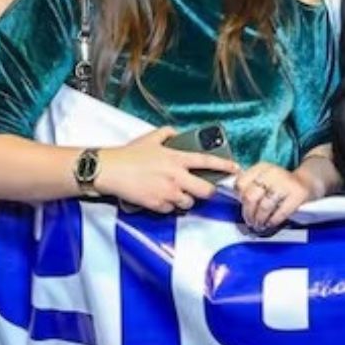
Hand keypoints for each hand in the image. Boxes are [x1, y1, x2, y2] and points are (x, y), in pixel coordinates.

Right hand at [94, 126, 239, 213]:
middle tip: (205, 190)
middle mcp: (176, 176)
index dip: (224, 166)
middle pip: (205, 191)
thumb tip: (176, 134)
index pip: (207, 162)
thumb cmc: (128, 155)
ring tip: (175, 192)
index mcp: (177, 158)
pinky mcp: (157, 205)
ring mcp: (168, 192)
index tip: (235, 168)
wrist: (109, 170)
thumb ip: (167, 134)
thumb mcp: (150, 138)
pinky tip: (160, 197)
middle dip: (208, 192)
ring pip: (189, 203)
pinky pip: (171, 210)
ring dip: (185, 200)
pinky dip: (168, 206)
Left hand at [237, 160, 316, 232]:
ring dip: (260, 220)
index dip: (240, 198)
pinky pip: (280, 212)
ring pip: (264, 206)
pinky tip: (271, 223)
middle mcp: (272, 172)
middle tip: (251, 221)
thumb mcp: (265, 179)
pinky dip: (273, 221)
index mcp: (262, 167)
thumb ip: (251, 186)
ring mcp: (285, 183)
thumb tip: (239, 203)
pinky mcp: (297, 194)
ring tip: (260, 225)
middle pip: (251, 196)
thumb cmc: (282, 185)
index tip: (243, 205)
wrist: (308, 182)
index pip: (241, 183)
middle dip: (248, 213)